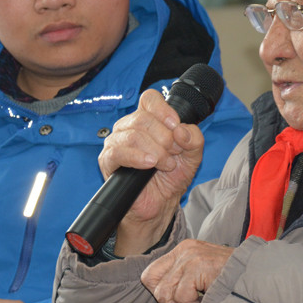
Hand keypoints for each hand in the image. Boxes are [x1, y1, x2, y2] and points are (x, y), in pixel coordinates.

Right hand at [98, 89, 204, 253]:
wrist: (160, 203)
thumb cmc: (172, 176)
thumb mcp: (193, 156)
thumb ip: (194, 139)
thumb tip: (181, 131)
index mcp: (148, 119)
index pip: (149, 99)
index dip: (163, 110)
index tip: (175, 126)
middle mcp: (129, 126)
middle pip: (143, 117)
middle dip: (165, 138)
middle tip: (174, 154)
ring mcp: (116, 142)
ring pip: (133, 134)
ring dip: (156, 151)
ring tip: (165, 164)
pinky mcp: (108, 161)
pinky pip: (118, 152)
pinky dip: (137, 157)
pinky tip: (149, 164)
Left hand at [141, 239, 233, 302]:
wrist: (258, 277)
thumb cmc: (234, 281)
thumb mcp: (204, 275)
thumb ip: (184, 281)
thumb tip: (165, 299)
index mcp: (183, 250)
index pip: (151, 274)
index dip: (159, 294)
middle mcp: (184, 250)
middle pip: (155, 285)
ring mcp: (189, 258)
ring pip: (166, 294)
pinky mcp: (197, 267)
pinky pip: (182, 298)